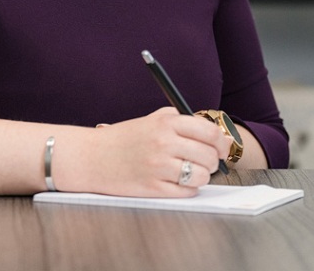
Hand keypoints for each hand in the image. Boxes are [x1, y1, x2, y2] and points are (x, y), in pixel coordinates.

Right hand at [60, 107, 230, 197]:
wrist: (91, 157)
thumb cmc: (122, 139)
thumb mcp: (148, 120)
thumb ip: (176, 120)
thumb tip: (208, 131)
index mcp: (165, 123)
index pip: (209, 132)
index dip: (222, 142)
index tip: (223, 148)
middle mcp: (164, 143)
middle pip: (208, 156)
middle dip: (213, 162)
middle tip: (207, 162)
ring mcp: (158, 167)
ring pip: (200, 176)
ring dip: (201, 177)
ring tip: (191, 173)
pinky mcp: (153, 188)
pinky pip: (186, 192)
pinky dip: (187, 189)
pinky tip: (178, 183)